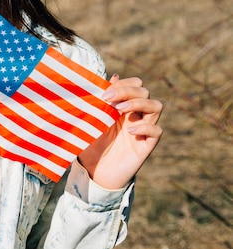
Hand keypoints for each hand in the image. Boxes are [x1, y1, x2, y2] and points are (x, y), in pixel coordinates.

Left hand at [78, 75, 162, 189]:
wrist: (93, 172)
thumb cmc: (91, 144)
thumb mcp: (91, 120)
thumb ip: (100, 100)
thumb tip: (112, 76)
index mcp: (123, 106)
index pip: (135, 84)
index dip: (124, 83)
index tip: (105, 90)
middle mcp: (135, 115)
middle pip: (145, 92)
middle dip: (128, 90)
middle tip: (108, 98)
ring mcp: (142, 130)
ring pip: (156, 106)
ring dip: (139, 103)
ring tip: (120, 109)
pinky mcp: (146, 146)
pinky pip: (157, 131)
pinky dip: (145, 127)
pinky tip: (129, 130)